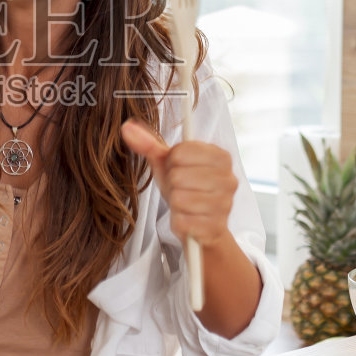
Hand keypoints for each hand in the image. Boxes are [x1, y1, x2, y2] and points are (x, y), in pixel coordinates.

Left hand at [120, 120, 239, 248]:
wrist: (200, 225)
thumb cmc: (184, 188)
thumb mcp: (167, 164)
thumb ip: (148, 144)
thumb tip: (126, 127)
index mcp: (221, 157)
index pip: (180, 152)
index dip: (171, 162)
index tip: (179, 169)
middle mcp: (229, 179)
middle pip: (178, 176)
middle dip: (172, 185)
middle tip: (181, 190)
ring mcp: (225, 205)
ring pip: (179, 199)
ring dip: (174, 204)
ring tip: (184, 205)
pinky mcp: (217, 228)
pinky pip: (182, 221)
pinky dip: (178, 222)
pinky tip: (188, 220)